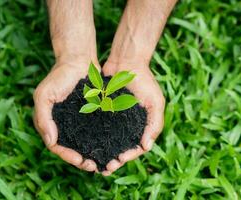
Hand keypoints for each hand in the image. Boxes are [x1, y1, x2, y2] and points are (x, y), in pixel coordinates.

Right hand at [33, 61, 98, 171]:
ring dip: (91, 155)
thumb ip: (43, 118)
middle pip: (70, 149)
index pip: (56, 146)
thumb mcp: (44, 95)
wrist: (78, 62)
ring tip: (102, 163)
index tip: (80, 161)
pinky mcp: (89, 117)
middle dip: (81, 160)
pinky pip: (94, 133)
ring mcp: (76, 122)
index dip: (67, 156)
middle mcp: (62, 126)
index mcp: (50, 124)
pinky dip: (99, 143)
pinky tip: (108, 148)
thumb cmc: (59, 77)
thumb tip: (51, 141)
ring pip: (83, 145)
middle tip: (94, 167)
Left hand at [101, 60, 165, 175]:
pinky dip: (92, 138)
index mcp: (140, 126)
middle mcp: (126, 126)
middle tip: (104, 168)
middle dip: (113, 160)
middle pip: (119, 148)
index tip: (119, 161)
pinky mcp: (101, 112)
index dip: (128, 157)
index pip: (135, 148)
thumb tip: (146, 147)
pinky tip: (85, 146)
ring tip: (93, 162)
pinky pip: (95, 128)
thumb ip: (154, 124)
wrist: (126, 62)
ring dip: (101, 153)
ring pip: (106, 142)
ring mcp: (113, 120)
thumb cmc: (144, 81)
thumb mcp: (155, 102)